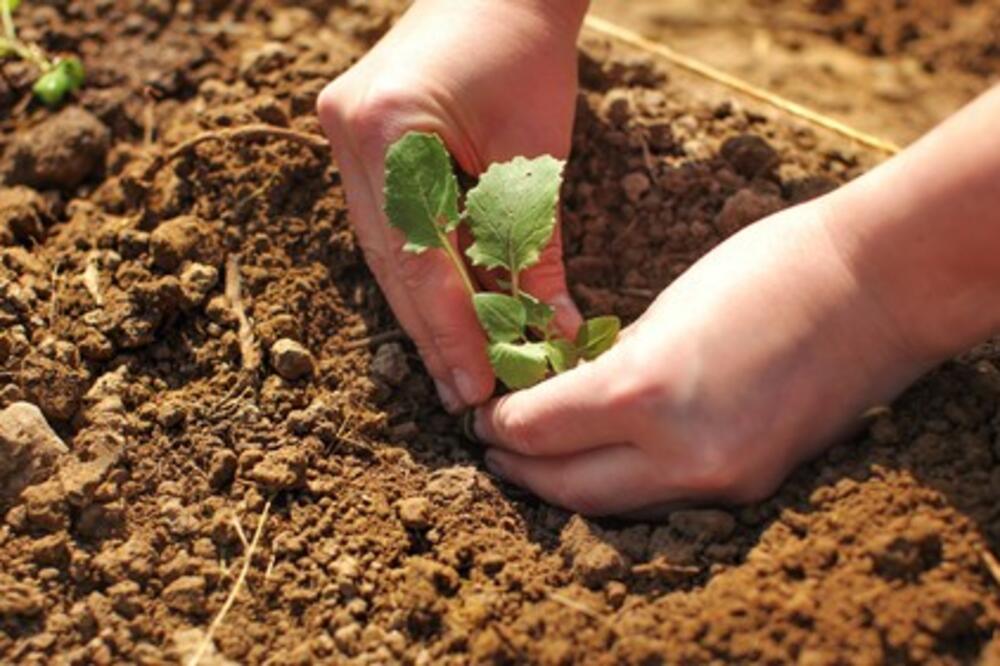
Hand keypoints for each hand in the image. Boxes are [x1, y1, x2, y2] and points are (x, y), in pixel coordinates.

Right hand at [317, 0, 587, 411]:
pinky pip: (389, 226)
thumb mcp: (535, 157)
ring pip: (384, 251)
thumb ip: (533, 247)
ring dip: (424, 311)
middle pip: (391, 260)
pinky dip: (421, 272)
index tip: (475, 384)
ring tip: (455, 369)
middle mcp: (347, 133)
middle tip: (462, 394)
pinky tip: (443, 317)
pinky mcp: (359, 145)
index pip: (418, 253)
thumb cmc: (528, 53)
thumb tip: (553, 331)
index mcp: (386, 126)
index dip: (449, 326)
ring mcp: (343, 137)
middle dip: (432, 331)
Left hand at [474, 200, 926, 516]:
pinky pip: (663, 500)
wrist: (878, 287)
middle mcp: (681, 453)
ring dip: (567, 487)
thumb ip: (611, 367)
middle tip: (491, 449)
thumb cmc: (768, 269)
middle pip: (566, 487)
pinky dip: (623, 487)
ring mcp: (720, 479)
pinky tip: (605, 463)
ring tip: (536, 466)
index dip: (499, 425)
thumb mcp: (664, 309)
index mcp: (646, 390)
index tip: (482, 413)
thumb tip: (566, 398)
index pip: (538, 431)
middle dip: (519, 469)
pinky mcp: (752, 486)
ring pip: (614, 506)